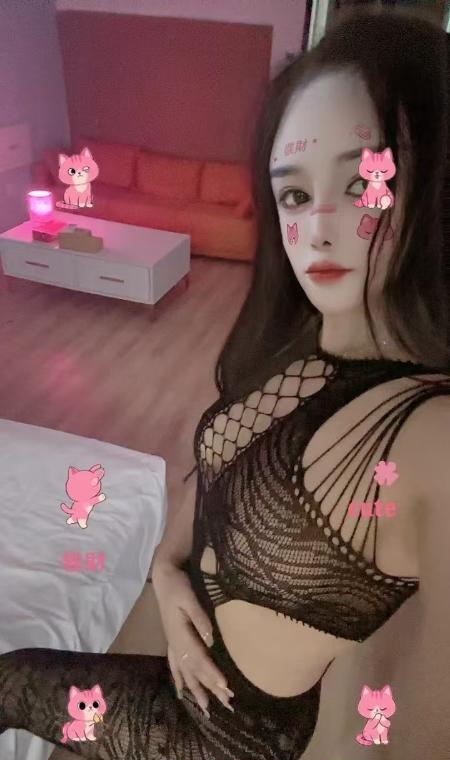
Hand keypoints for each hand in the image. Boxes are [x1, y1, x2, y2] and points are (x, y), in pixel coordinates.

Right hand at [152, 561, 233, 716]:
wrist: (163, 578)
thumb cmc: (178, 586)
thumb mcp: (189, 598)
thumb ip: (199, 618)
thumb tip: (210, 639)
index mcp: (180, 635)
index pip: (199, 659)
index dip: (212, 674)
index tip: (226, 688)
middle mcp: (175, 644)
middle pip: (194, 671)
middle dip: (210, 688)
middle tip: (226, 705)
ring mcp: (172, 644)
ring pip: (185, 672)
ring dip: (196, 690)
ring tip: (206, 709)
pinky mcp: (172, 641)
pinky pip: (175, 666)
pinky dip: (179, 680)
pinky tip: (181, 692)